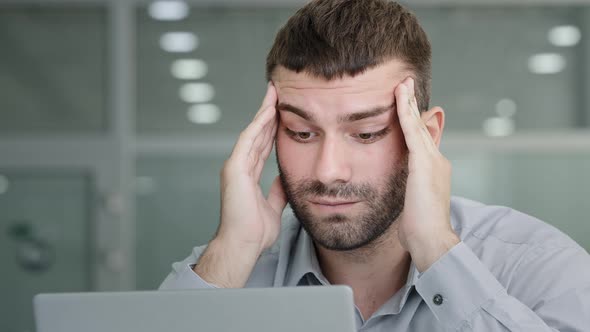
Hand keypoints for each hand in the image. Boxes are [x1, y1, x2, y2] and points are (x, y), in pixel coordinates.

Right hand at [195, 83, 287, 287]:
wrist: (243, 245)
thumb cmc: (255, 232)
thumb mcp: (273, 206)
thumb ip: (277, 191)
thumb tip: (285, 179)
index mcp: (248, 174)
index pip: (263, 144)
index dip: (272, 127)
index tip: (282, 112)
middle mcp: (240, 166)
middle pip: (257, 134)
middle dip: (268, 113)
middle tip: (278, 93)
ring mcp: (235, 166)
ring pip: (252, 132)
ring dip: (263, 112)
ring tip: (274, 93)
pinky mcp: (234, 168)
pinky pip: (248, 141)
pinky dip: (258, 125)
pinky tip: (268, 111)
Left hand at [394, 77, 459, 271]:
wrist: (432, 241)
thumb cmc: (419, 229)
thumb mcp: (413, 203)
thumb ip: (410, 189)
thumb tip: (406, 185)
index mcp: (433, 170)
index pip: (422, 139)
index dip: (415, 120)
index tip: (407, 105)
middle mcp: (437, 161)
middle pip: (422, 127)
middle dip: (413, 105)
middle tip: (406, 83)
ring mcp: (433, 161)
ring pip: (418, 124)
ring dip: (409, 102)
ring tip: (402, 82)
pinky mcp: (424, 163)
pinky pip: (412, 131)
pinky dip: (406, 112)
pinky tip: (400, 96)